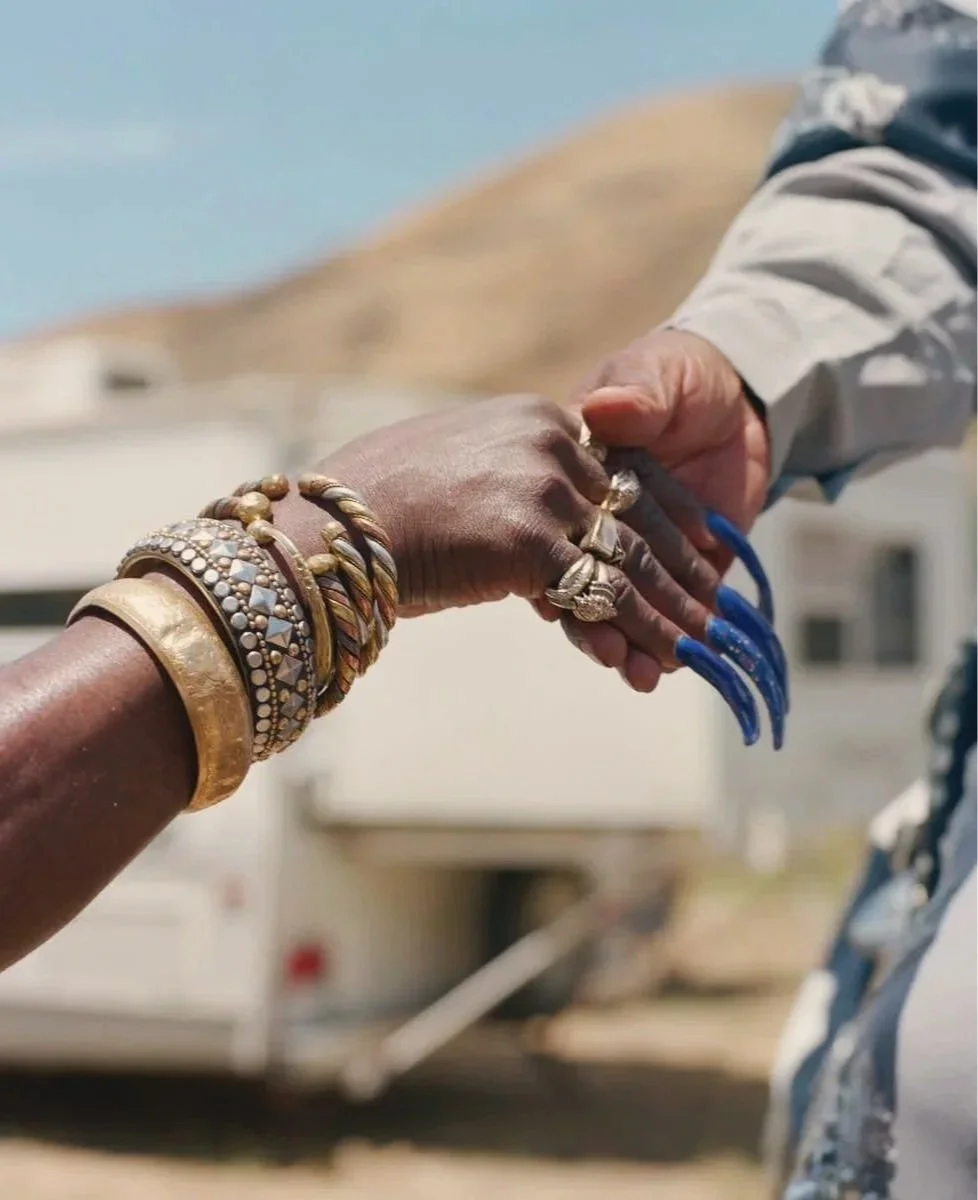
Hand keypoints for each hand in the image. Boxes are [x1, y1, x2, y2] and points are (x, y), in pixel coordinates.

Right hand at [279, 394, 739, 647]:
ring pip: (630, 558)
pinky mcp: (529, 540)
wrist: (321, 524)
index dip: (662, 517)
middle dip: (678, 572)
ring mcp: (541, 489)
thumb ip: (504, 478)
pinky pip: (602, 594)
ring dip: (671, 610)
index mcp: (533, 418)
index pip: (617, 471)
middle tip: (711, 613)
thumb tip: (521, 507)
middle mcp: (548, 443)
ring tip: (704, 648)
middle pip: (636, 514)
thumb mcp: (453, 468)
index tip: (695, 552)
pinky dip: (641, 631)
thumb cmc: (370, 503)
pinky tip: (666, 660)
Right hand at [550, 329, 786, 743]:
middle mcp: (594, 517)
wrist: (743, 398)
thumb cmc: (682, 374)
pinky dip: (672, 637)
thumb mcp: (655, 372)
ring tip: (645, 674)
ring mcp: (634, 549)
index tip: (556, 604)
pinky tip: (677, 663)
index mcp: (574, 473)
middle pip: (588, 573)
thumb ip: (636, 392)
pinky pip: (668, 609)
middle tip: (613, 654)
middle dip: (600, 620)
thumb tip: (606, 407)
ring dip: (632, 641)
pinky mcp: (679, 568)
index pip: (558, 522)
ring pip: (622, 602)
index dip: (554, 563)